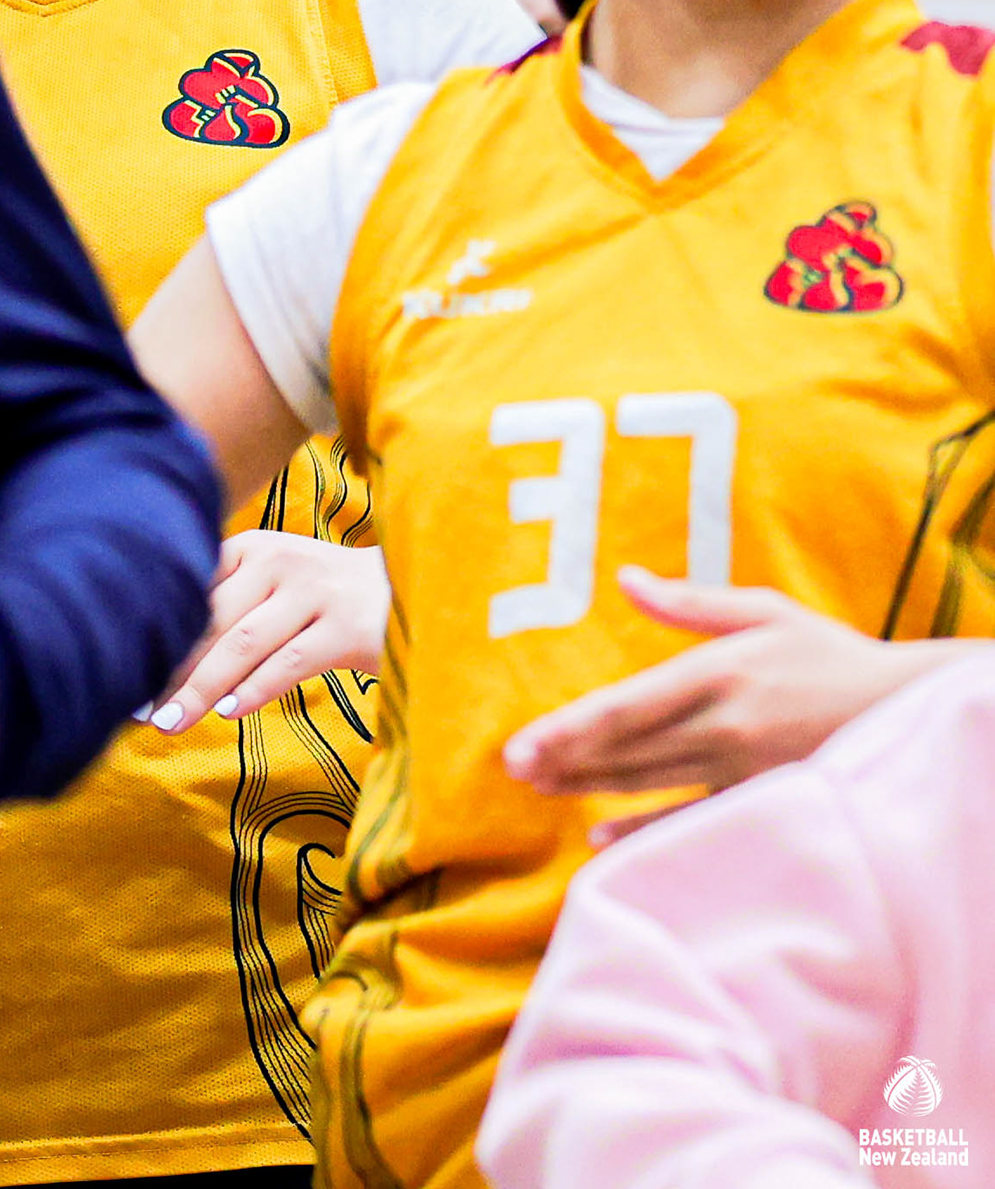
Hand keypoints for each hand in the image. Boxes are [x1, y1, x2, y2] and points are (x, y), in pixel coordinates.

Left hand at [147, 530, 387, 733]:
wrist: (416, 583)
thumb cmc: (328, 595)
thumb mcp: (276, 586)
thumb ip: (230, 610)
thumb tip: (167, 668)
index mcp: (253, 547)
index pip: (193, 591)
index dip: (155, 632)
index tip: (124, 672)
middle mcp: (279, 560)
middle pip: (210, 621)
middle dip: (169, 668)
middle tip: (134, 708)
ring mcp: (314, 592)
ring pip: (242, 645)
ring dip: (199, 688)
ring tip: (168, 722)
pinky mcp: (345, 628)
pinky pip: (289, 663)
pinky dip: (254, 689)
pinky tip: (227, 713)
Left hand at [502, 567, 963, 846]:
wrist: (906, 714)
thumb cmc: (830, 655)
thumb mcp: (763, 613)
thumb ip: (689, 603)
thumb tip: (625, 579)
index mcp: (717, 674)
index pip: (625, 709)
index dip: (567, 731)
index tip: (521, 745)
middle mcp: (723, 728)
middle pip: (626, 751)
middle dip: (564, 760)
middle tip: (512, 769)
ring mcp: (740, 773)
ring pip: (648, 783)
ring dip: (589, 787)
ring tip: (539, 787)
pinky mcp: (758, 803)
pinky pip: (688, 822)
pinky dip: (643, 832)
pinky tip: (599, 838)